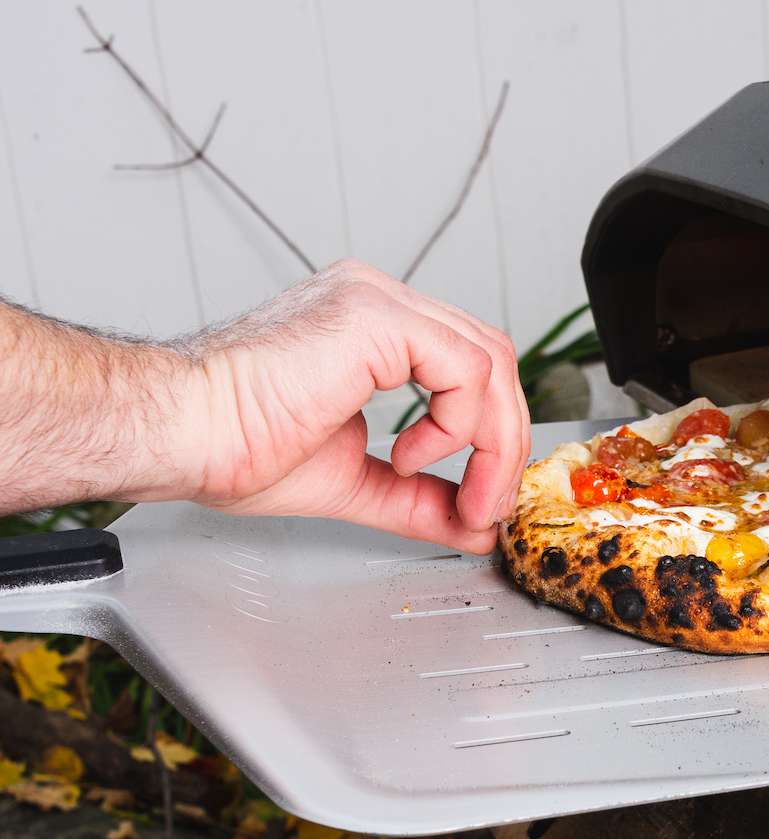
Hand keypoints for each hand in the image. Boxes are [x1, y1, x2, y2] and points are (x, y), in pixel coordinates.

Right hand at [175, 260, 529, 552]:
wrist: (182, 434)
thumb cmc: (234, 444)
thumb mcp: (356, 479)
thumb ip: (419, 498)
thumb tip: (472, 525)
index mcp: (372, 329)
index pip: (468, 368)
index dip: (489, 437)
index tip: (478, 500)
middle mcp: (379, 302)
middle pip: (490, 361)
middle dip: (503, 445)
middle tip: (487, 508)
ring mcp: (378, 301)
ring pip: (489, 362)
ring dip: (493, 444)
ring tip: (465, 495)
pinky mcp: (376, 315)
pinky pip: (466, 368)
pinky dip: (459, 426)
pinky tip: (411, 454)